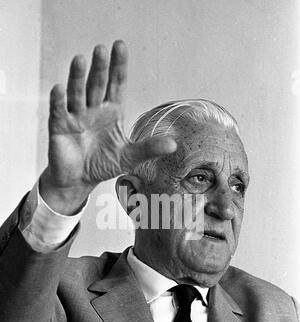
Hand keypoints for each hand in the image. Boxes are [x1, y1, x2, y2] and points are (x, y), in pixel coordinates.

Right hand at [40, 40, 176, 214]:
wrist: (79, 180)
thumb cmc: (103, 164)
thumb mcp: (129, 157)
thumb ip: (149, 148)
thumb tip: (173, 145)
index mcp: (112, 112)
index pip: (116, 84)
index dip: (118, 66)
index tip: (120, 46)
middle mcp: (93, 109)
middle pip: (97, 84)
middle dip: (100, 68)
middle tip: (102, 50)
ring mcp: (75, 116)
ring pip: (77, 93)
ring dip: (77, 77)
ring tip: (80, 60)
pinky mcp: (59, 127)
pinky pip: (58, 111)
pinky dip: (58, 100)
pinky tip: (59, 89)